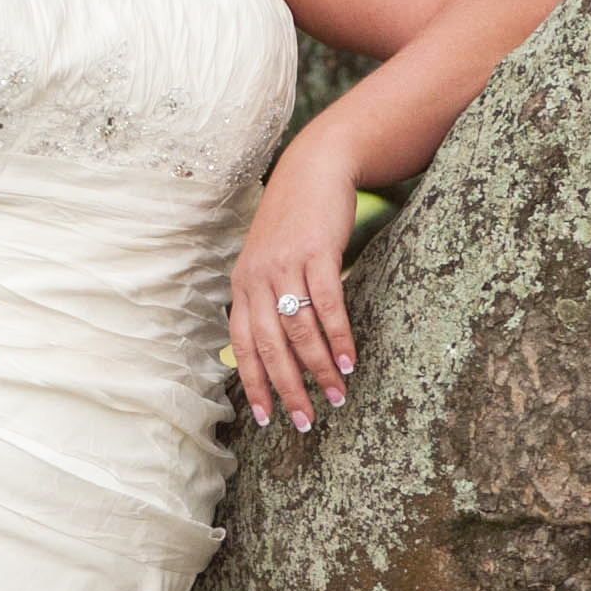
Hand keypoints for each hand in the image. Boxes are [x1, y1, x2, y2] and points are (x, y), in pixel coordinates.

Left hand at [230, 130, 360, 430]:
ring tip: (337, 395)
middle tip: (306, 422)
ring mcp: (285, 265)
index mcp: (242, 286)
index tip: (267, 419)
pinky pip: (326, 305)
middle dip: (288, 388)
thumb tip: (274, 347)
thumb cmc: (294, 223)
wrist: (314, 169)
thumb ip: (265, 299)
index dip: (254, 384)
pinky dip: (337, 337)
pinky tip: (349, 360)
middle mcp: (256, 278)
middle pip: (269, 346)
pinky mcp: (315, 253)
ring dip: (319, 368)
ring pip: (299, 330)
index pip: (242, 346)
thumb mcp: (268, 261)